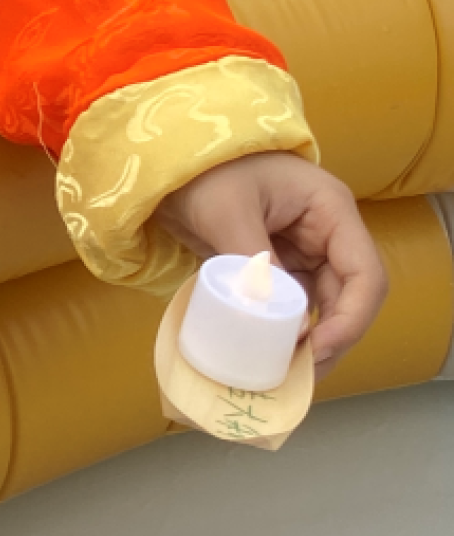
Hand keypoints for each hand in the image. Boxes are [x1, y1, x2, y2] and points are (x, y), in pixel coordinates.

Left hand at [153, 151, 385, 371]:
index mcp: (331, 210)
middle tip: (298, 373)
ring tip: (285, 372)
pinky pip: (295, 303)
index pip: (365, 275)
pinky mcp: (281, 263)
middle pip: (351, 297)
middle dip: (331, 339)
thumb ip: (255, 266)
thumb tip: (281, 325)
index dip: (350, 319)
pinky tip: (272, 352)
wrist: (169, 162)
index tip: (317, 349)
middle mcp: (328, 233)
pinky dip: (288, 329)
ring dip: (311, 340)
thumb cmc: (203, 172)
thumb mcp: (226, 213)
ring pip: (324, 306)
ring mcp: (306, 249)